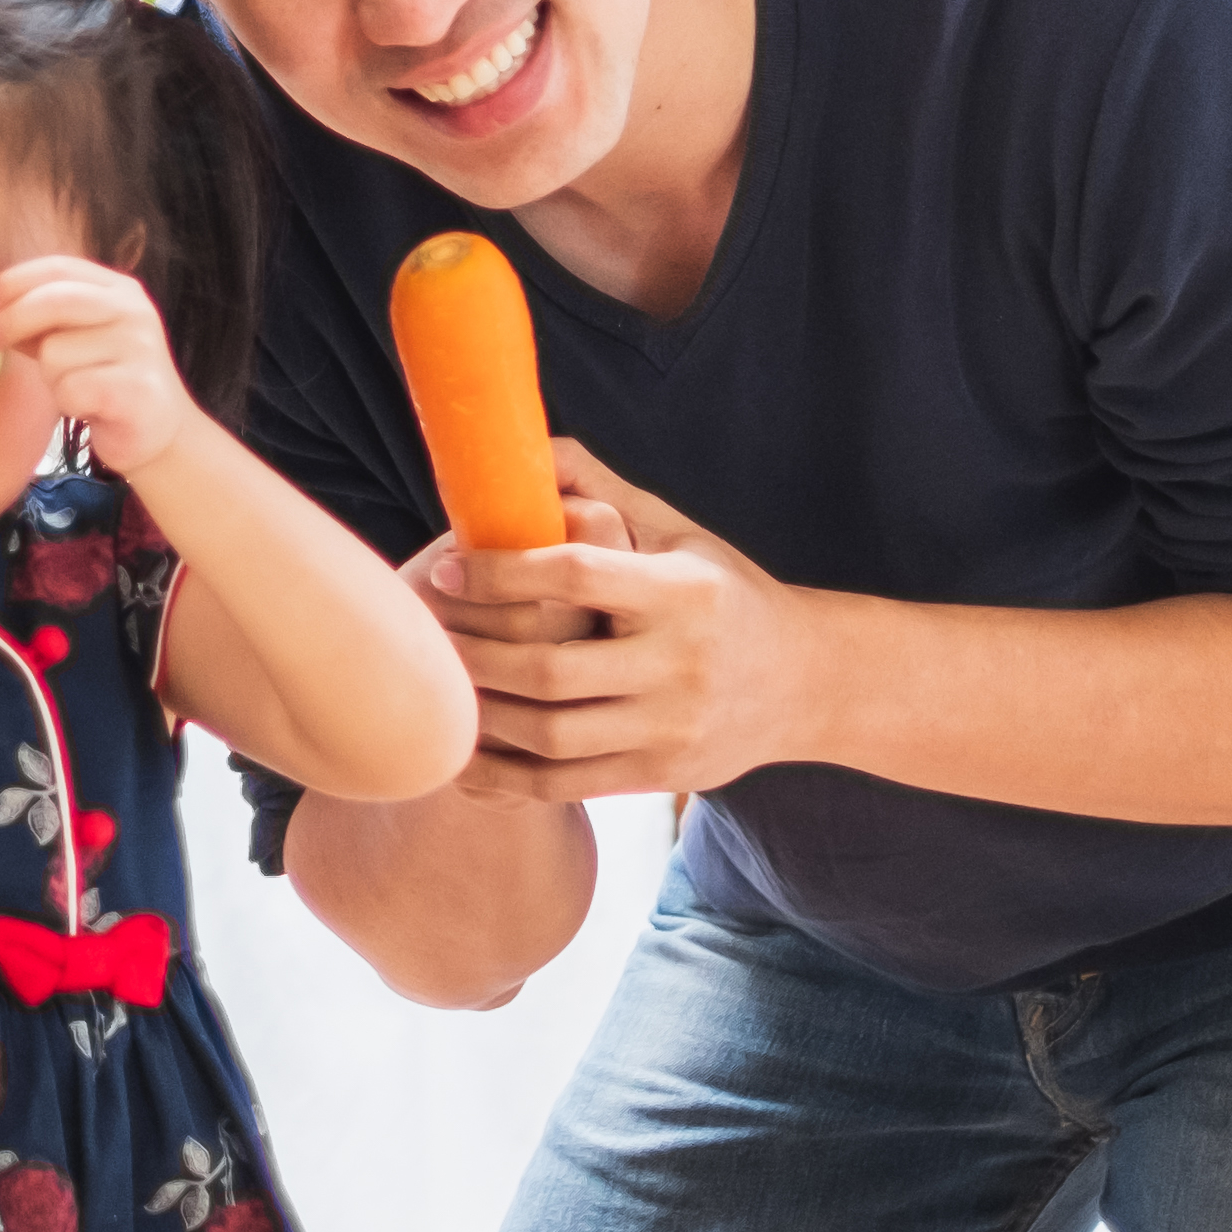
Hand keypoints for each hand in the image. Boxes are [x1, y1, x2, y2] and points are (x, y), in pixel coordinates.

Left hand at [0, 256, 205, 474]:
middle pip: (54, 300)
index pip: (59, 268)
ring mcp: (140, 349)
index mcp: (119, 289)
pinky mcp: (136, 388)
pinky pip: (70, 388)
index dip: (13, 280)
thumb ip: (39, 319)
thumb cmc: (105, 379)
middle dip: (12, 320)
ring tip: (75, 387)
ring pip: (55, 352)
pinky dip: (67, 402)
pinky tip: (88, 408)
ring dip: (50, 377)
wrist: (159, 432)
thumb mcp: (75, 338)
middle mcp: (134, 311)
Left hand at [417, 446, 822, 803]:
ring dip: (482, 715)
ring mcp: (671, 727)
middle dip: (476, 654)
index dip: (502, 573)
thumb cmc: (722, 594)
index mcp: (683, 592)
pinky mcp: (662, 776)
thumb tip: (531, 448)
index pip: (577, 576)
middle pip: (552, 668)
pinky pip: (565, 783)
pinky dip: (505, 775)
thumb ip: (604, 493)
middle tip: (426, 636)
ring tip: (438, 689)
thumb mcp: (679, 534)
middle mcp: (680, 663)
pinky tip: (465, 754)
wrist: (806, 683)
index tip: (448, 570)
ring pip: (552, 734)